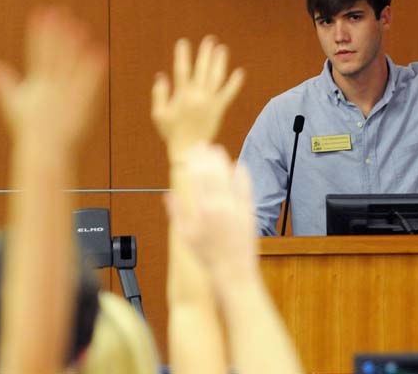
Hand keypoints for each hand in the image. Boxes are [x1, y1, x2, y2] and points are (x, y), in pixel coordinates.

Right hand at [0, 7, 106, 150]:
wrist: (46, 151)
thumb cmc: (29, 128)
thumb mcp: (13, 103)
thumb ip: (1, 82)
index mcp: (36, 84)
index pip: (37, 52)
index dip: (39, 32)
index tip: (42, 12)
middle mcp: (52, 87)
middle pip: (55, 55)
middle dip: (57, 33)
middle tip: (63, 11)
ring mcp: (68, 95)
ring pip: (73, 66)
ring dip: (77, 46)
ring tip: (82, 26)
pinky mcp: (83, 104)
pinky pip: (90, 84)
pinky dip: (95, 69)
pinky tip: (101, 52)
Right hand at [151, 36, 243, 160]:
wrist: (190, 149)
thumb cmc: (171, 133)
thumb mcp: (159, 114)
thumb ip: (160, 94)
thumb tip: (162, 76)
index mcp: (182, 96)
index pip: (182, 71)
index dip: (183, 56)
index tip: (183, 43)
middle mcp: (197, 96)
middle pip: (202, 70)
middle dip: (205, 54)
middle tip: (210, 40)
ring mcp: (210, 102)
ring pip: (216, 78)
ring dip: (220, 62)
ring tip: (222, 49)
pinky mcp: (219, 109)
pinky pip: (228, 94)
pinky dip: (234, 83)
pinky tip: (240, 72)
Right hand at [165, 144, 256, 282]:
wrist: (234, 273)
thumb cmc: (208, 257)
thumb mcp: (186, 237)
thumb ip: (177, 214)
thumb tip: (168, 195)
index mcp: (203, 211)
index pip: (198, 178)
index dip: (195, 161)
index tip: (192, 150)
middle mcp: (220, 206)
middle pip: (213, 173)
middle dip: (207, 156)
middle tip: (203, 144)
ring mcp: (236, 208)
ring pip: (229, 178)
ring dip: (223, 162)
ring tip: (218, 149)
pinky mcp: (249, 212)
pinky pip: (246, 188)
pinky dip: (242, 176)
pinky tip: (239, 165)